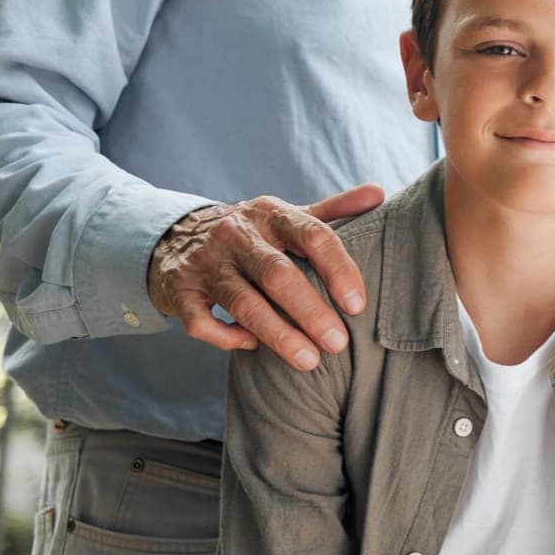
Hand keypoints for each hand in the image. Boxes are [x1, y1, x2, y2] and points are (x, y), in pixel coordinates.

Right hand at [147, 184, 384, 368]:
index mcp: (271, 214)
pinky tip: (252, 345)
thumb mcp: (287, 215)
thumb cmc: (251, 233)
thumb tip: (379, 193)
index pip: (312, 235)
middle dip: (310, 311)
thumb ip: (333, 209)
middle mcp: (237, 235)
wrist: (175, 234)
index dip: (338, 268)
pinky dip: (227, 337)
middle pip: (277, 274)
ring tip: (309, 361)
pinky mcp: (178, 290)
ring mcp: (205, 263)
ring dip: (278, 335)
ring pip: (243, 303)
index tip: (358, 305)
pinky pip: (201, 322)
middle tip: (338, 343)